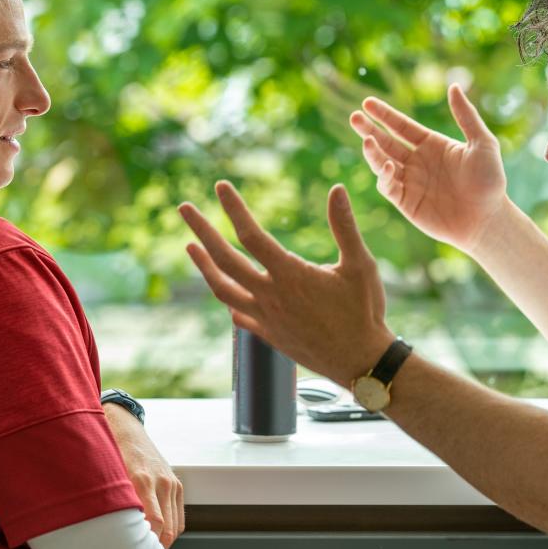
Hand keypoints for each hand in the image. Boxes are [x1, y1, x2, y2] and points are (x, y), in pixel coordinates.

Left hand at [103, 404, 183, 548]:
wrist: (126, 429)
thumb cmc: (110, 454)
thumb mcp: (106, 477)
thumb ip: (112, 503)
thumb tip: (109, 535)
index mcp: (141, 480)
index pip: (153, 523)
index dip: (146, 545)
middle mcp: (160, 481)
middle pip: (166, 528)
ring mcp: (171, 482)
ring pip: (175, 526)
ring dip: (163, 543)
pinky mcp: (177, 484)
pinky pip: (179, 517)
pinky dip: (171, 531)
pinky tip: (156, 539)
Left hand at [178, 182, 393, 386]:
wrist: (360, 361)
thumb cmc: (364, 311)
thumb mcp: (360, 264)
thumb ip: (345, 226)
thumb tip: (337, 189)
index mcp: (290, 274)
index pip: (251, 235)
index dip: (233, 208)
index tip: (220, 187)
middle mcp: (270, 296)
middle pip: (225, 259)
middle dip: (202, 230)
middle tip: (184, 208)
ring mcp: (266, 317)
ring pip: (222, 289)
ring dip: (203, 266)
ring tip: (190, 247)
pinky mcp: (269, 335)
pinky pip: (238, 315)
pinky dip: (227, 299)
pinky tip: (224, 290)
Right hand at [350, 83, 506, 253]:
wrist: (488, 219)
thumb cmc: (490, 181)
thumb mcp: (482, 143)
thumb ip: (466, 116)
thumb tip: (454, 86)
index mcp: (431, 144)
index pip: (401, 126)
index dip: (384, 114)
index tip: (367, 103)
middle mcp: (417, 161)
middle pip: (386, 142)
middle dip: (369, 130)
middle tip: (354, 117)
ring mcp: (410, 182)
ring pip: (383, 163)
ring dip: (372, 153)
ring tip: (366, 141)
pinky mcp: (406, 202)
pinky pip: (388, 186)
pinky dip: (384, 176)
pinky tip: (389, 166)